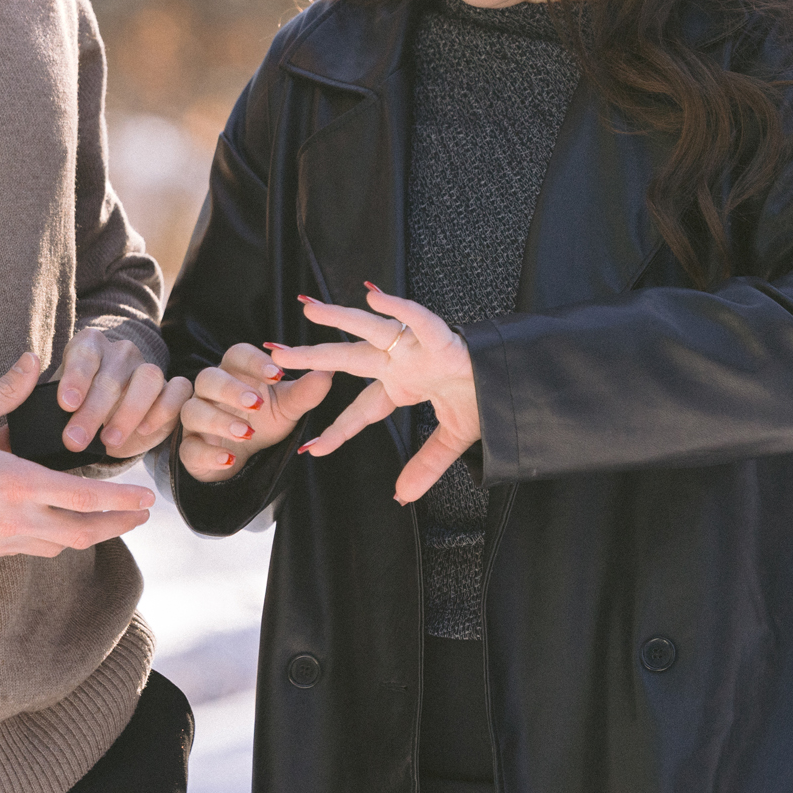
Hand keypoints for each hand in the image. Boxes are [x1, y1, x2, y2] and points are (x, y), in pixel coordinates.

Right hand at [0, 353, 156, 562]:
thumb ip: (5, 390)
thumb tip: (32, 360)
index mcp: (17, 484)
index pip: (86, 498)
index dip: (122, 500)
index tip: (148, 499)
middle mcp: (15, 520)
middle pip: (82, 532)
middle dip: (117, 524)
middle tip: (140, 515)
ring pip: (56, 546)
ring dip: (82, 533)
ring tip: (98, 518)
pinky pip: (26, 550)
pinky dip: (46, 538)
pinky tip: (47, 523)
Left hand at [51, 326, 193, 460]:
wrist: (112, 416)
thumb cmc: (80, 408)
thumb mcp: (59, 403)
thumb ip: (48, 407)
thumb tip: (18, 427)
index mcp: (89, 345)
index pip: (84, 355)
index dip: (75, 379)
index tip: (65, 404)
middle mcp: (121, 352)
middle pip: (112, 376)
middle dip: (93, 411)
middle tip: (75, 440)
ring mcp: (149, 367)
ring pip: (148, 378)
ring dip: (128, 412)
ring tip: (109, 441)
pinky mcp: (173, 387)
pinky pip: (178, 390)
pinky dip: (164, 409)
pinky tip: (145, 429)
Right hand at [178, 342, 334, 480]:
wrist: (241, 458)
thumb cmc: (262, 421)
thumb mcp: (287, 408)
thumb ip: (304, 392)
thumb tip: (327, 373)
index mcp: (235, 372)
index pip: (236, 354)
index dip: (254, 362)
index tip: (277, 373)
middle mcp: (209, 391)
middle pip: (207, 378)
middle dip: (231, 389)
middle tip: (257, 404)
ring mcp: (196, 419)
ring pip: (194, 411)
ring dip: (219, 420)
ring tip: (247, 433)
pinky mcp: (189, 448)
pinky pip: (188, 448)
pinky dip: (209, 453)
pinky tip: (229, 459)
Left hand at [264, 287, 480, 503]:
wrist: (518, 384)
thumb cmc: (486, 398)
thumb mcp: (453, 439)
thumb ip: (426, 465)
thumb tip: (403, 497)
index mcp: (402, 385)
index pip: (362, 410)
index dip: (338, 430)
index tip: (312, 450)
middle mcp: (402, 363)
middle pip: (348, 359)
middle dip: (312, 358)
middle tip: (274, 356)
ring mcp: (419, 348)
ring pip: (372, 330)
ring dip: (339, 320)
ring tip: (308, 309)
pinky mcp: (442, 338)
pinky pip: (417, 320)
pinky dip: (397, 306)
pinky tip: (373, 295)